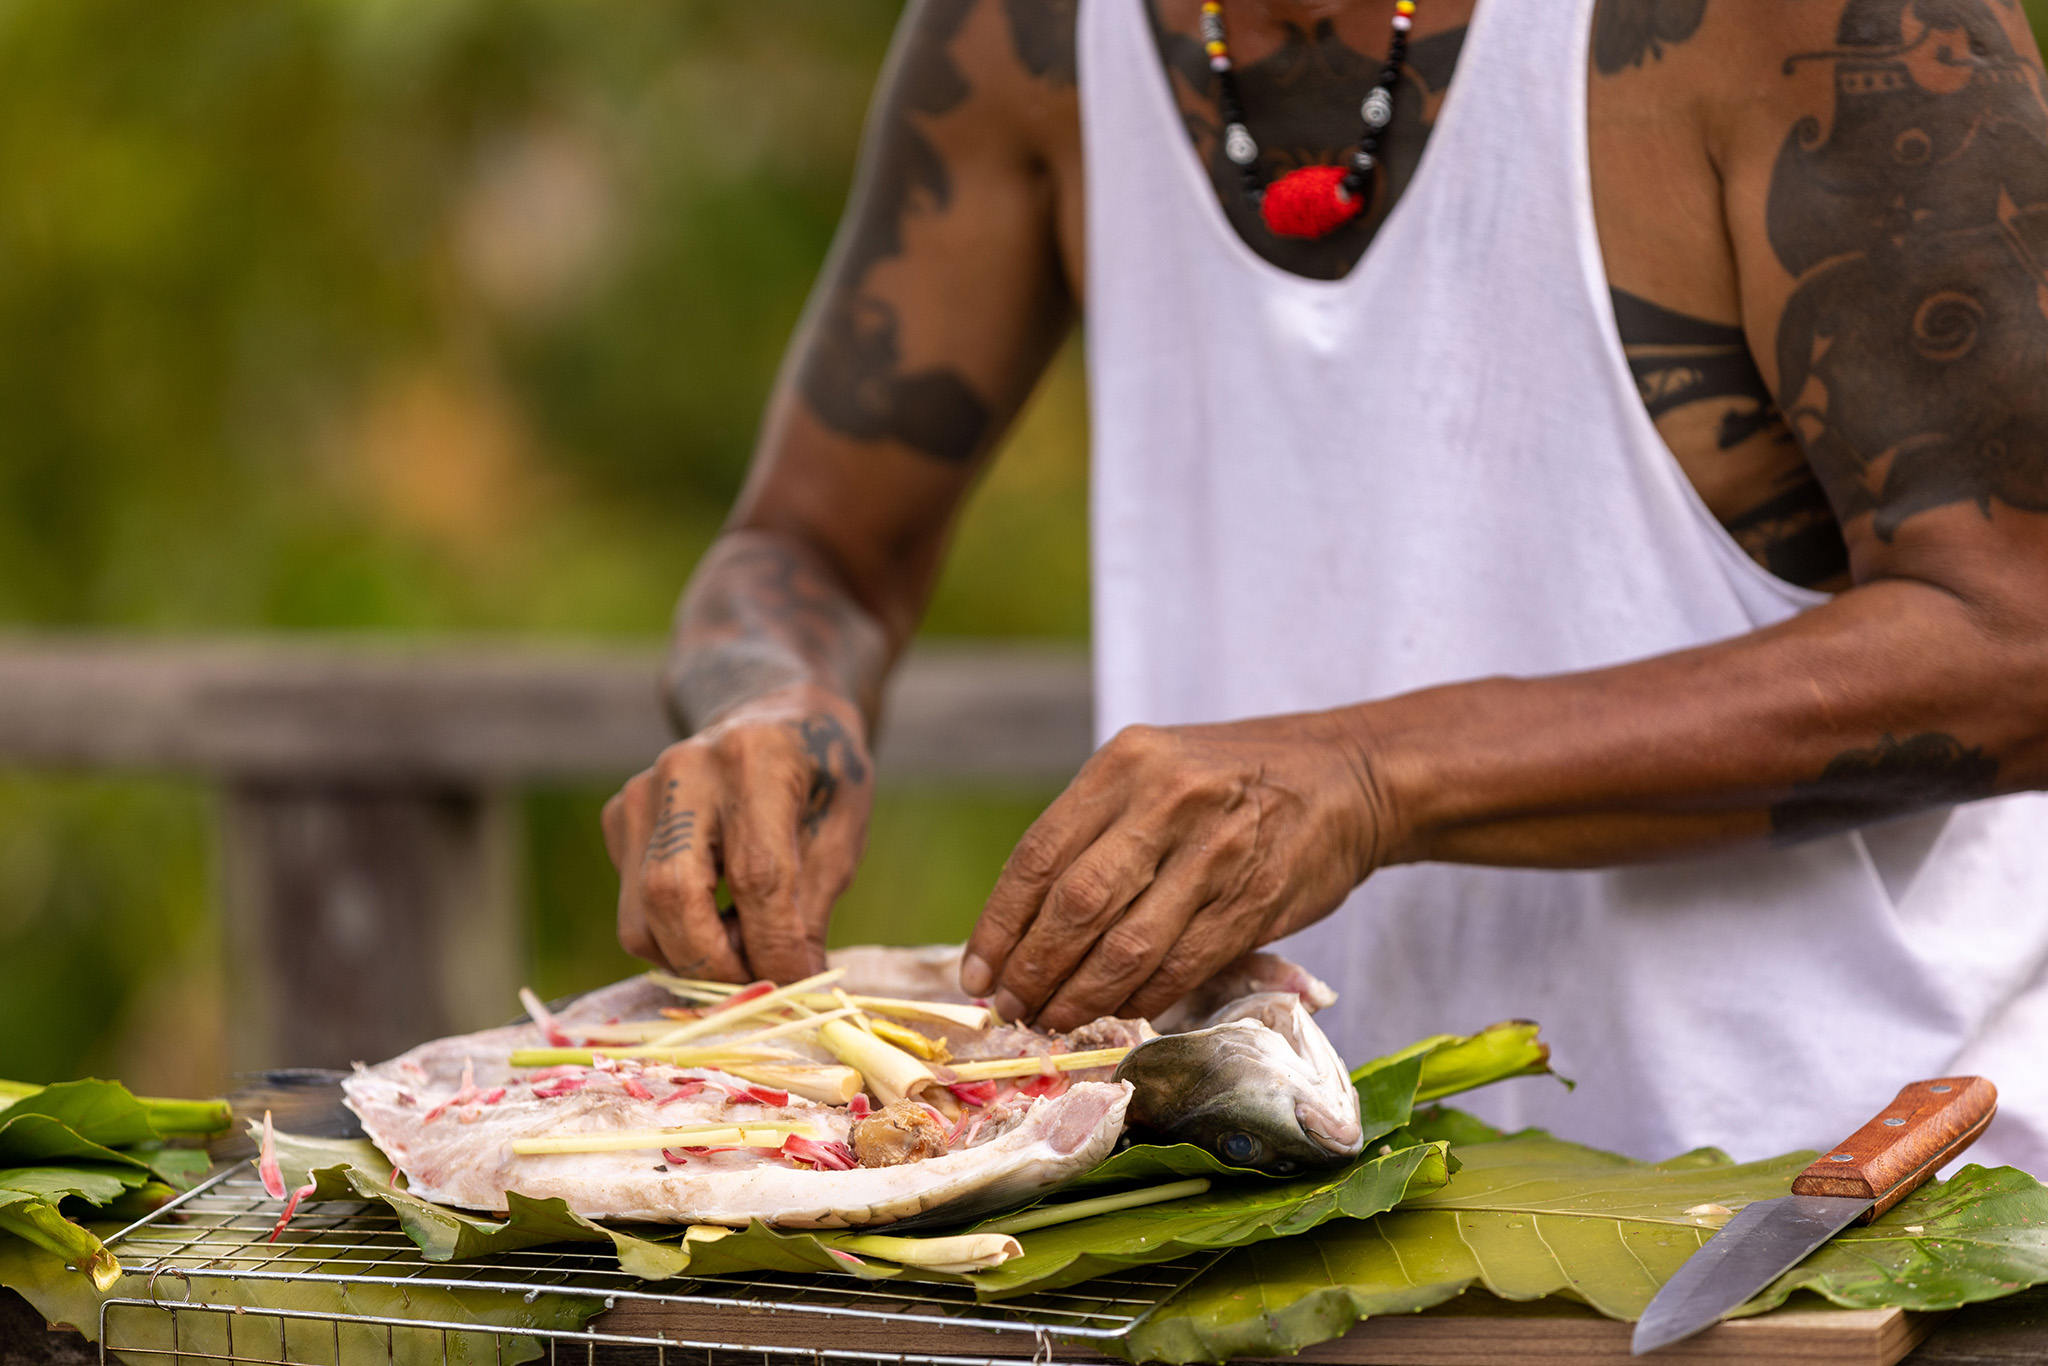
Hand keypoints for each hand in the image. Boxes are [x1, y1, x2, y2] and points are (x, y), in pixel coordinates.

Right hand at [604, 684, 873, 983]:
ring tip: (744, 951)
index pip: (755, 875)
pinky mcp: (618, 818)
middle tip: (757, 987)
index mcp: (756, 760)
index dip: (773, 946)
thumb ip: (811, 907)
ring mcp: (640, 792)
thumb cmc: (819, 778)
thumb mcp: (842, 831)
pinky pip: (634, 907)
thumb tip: (790, 987)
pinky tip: (717, 915)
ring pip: (640, 917)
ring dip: (692, 960)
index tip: (796, 987)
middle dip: (714, 965)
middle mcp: (685, 770)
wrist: (770, 715)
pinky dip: (675, 935)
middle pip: (673, 895)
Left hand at [959, 714, 1394, 1030]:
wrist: (1347, 776)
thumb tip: (1021, 927)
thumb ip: (1095, 832)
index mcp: (1126, 763)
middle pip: (1075, 906)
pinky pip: (1180, 966)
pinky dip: (1139, 998)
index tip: (979, 972)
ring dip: (1079, 996)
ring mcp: (1216, 852)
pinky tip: (1116, 1011)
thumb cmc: (1231, 779)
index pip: (1039, 856)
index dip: (1000, 925)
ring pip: (1125, 946)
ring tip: (1052, 1019)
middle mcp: (1167, 800)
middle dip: (1033, 969)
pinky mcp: (1255, 900)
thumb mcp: (1154, 771)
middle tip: (1012, 1007)